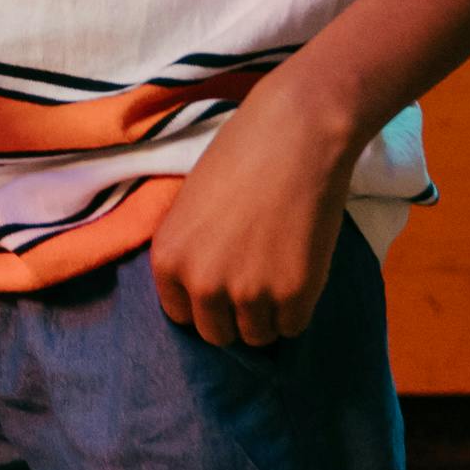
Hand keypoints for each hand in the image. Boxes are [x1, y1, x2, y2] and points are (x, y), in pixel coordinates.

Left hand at [147, 72, 366, 347]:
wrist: (296, 134)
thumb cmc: (241, 156)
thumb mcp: (191, 207)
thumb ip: (192, 253)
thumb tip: (202, 295)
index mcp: (168, 260)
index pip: (181, 314)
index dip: (205, 301)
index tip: (224, 282)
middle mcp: (202, 285)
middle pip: (217, 334)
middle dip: (235, 314)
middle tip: (256, 278)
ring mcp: (248, 294)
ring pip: (257, 336)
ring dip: (269, 313)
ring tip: (280, 268)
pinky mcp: (293, 295)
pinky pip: (293, 327)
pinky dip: (299, 307)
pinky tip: (301, 267)